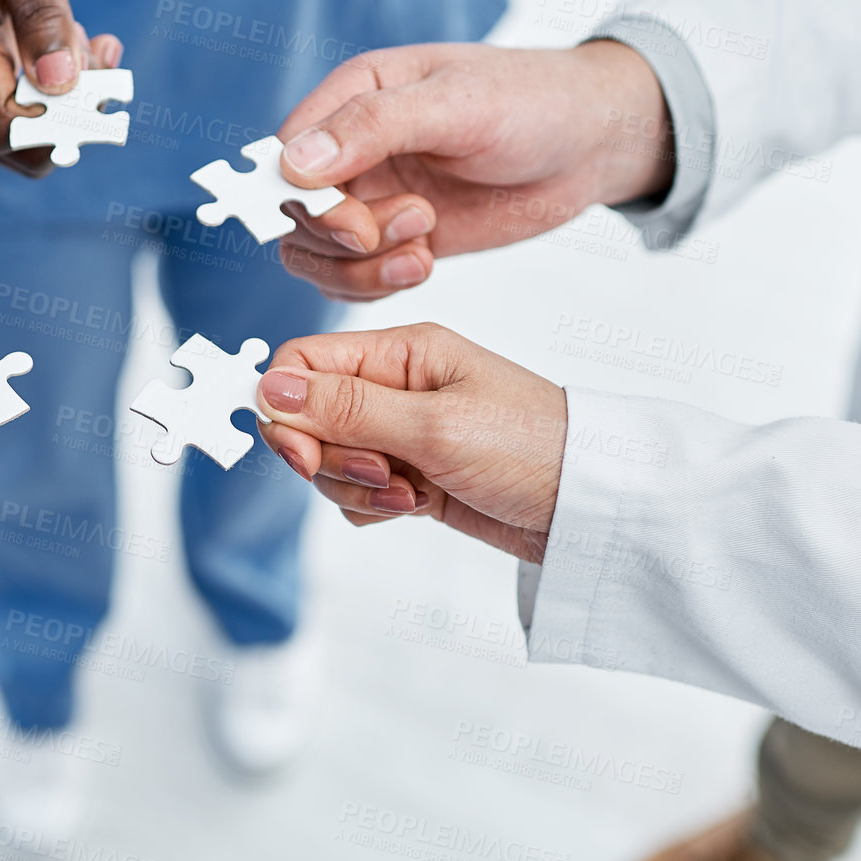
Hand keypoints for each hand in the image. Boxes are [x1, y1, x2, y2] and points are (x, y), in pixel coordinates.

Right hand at [0, 0, 122, 174]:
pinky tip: (72, 51)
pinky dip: (59, 102)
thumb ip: (44, 12)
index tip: (100, 70)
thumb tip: (59, 85)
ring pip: (22, 145)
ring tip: (78, 36)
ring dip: (69, 104)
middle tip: (97, 49)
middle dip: (70, 111)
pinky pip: (21, 130)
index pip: (2, 125)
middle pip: (14, 145)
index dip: (59, 120)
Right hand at [255, 324, 566, 563]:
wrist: (593, 508)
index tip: (304, 452)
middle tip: (381, 473)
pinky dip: (374, 507)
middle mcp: (395, 387)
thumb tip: (268, 388)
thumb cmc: (535, 447)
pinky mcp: (411, 475)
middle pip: (308, 419)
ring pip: (329, 461)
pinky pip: (356, 492)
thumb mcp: (435, 425)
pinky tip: (418, 507)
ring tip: (411, 493)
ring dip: (356, 487)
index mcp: (401, 353)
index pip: (302, 363)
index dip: (288, 410)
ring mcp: (402, 433)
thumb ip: (347, 409)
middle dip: (330, 457)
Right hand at [271, 41, 673, 300]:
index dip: (305, 201)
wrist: (593, 142)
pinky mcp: (397, 237)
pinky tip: (423, 266)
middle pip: (295, 215)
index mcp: (353, 96)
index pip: (285, 157)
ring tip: (424, 248)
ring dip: (360, 269)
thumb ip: (372, 126)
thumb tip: (293, 161)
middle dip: (342, 238)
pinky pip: (351, 278)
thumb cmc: (533, 101)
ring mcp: (372, 196)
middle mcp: (352, 149)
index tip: (354, 224)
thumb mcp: (456, 104)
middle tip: (413, 226)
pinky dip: (376, 286)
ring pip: (316, 255)